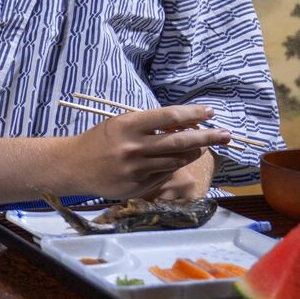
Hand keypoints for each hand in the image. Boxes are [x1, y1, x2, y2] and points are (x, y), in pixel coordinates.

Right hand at [63, 105, 231, 199]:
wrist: (73, 165)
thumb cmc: (100, 140)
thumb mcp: (121, 124)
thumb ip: (150, 125)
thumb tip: (184, 125)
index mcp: (129, 125)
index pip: (169, 116)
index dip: (193, 114)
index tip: (210, 113)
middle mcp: (134, 147)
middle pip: (181, 140)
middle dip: (207, 137)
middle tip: (226, 134)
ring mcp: (136, 168)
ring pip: (177, 160)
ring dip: (194, 152)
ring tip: (202, 147)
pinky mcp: (138, 186)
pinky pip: (165, 174)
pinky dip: (174, 165)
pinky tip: (177, 160)